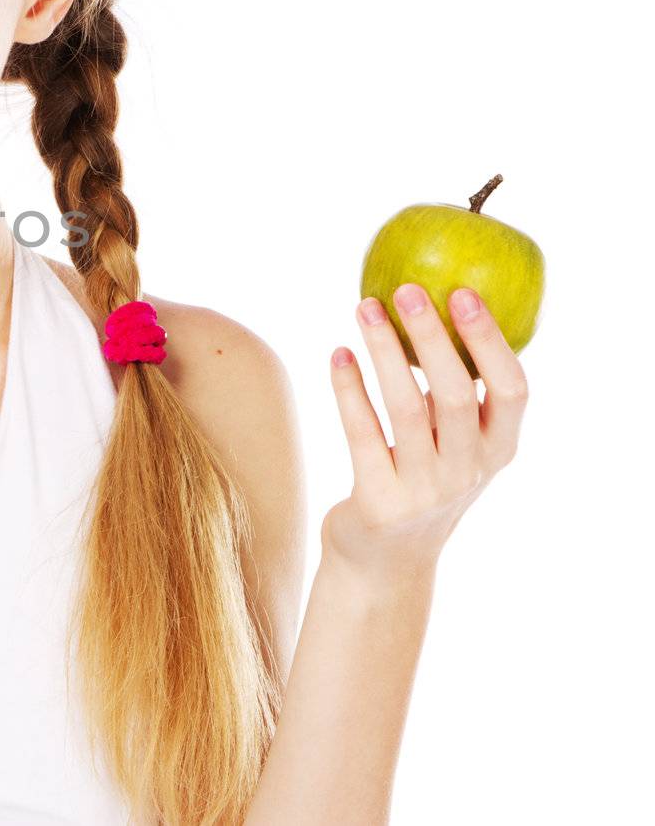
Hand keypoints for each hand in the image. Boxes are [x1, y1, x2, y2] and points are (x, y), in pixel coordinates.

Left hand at [322, 282, 528, 587]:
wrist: (385, 561)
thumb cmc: (419, 478)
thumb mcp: (452, 442)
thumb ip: (453, 392)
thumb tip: (431, 306)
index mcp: (498, 449)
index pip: (513, 390)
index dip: (490, 341)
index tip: (464, 292)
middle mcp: (468, 471)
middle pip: (456, 395)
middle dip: (433, 337)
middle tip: (407, 289)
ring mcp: (424, 491)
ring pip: (404, 409)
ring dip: (383, 352)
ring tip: (364, 308)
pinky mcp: (379, 502)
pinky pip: (361, 432)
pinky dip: (349, 388)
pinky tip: (339, 353)